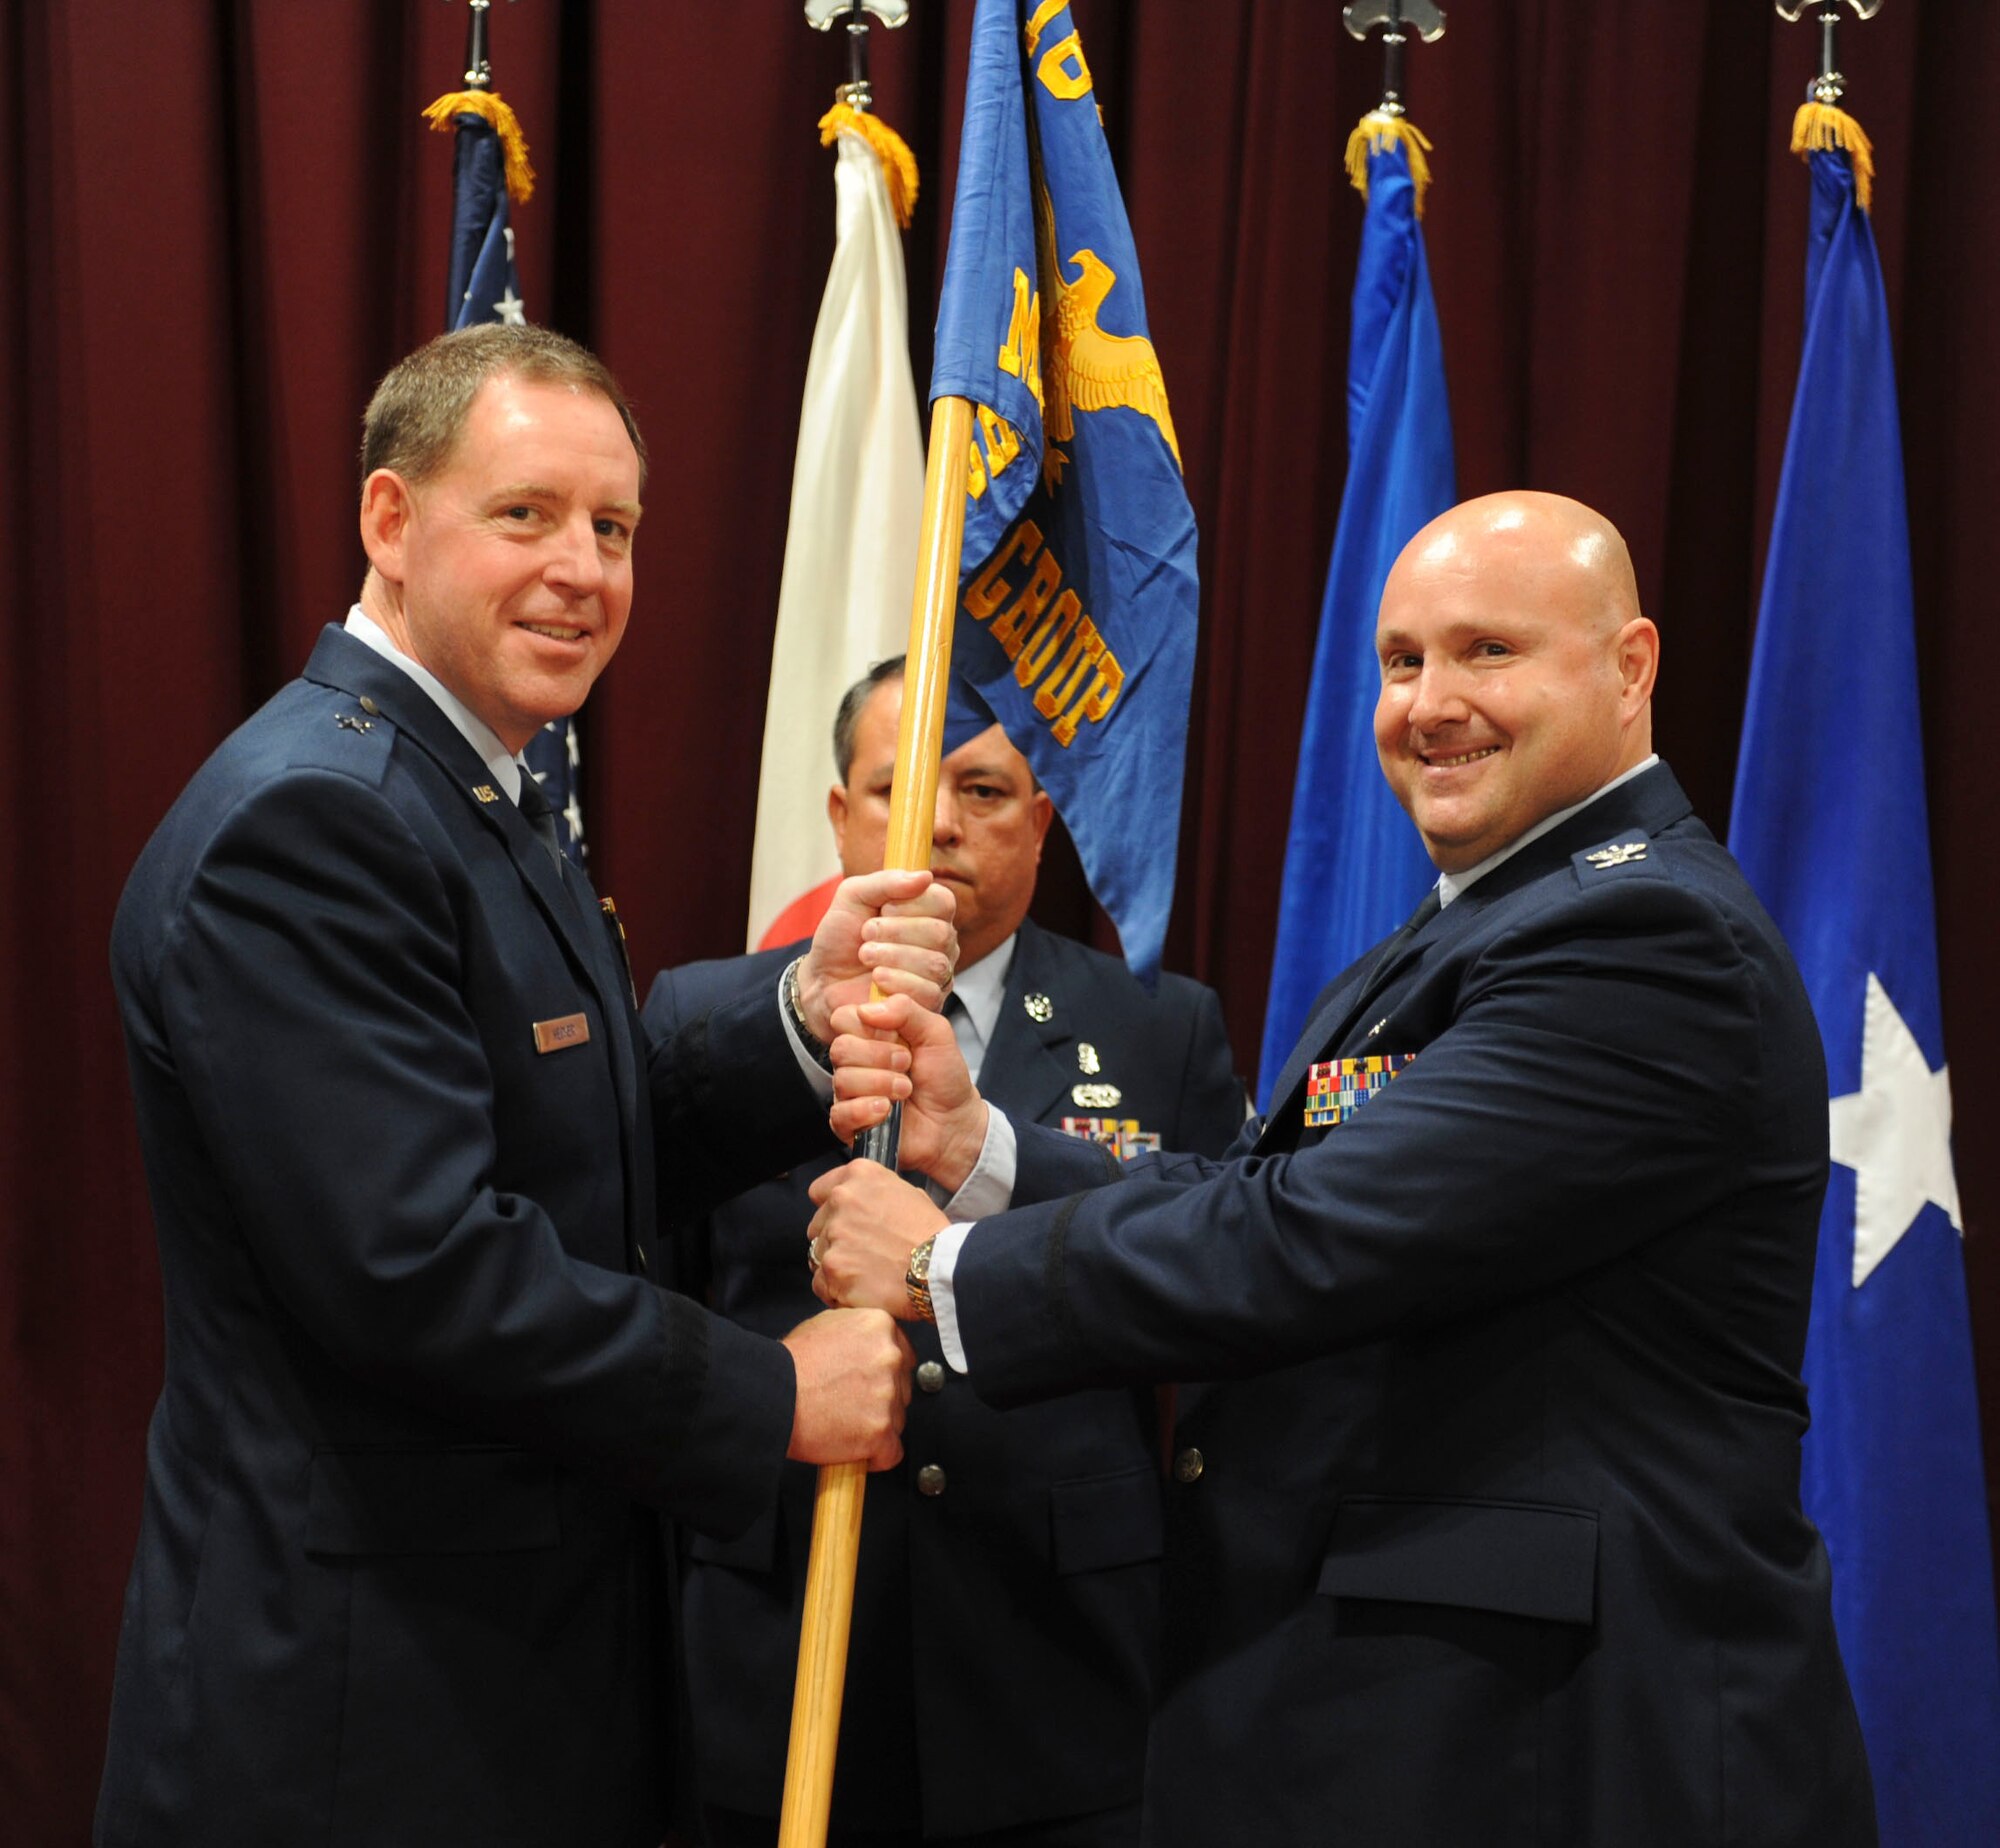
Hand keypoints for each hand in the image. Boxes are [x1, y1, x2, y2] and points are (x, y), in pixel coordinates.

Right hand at [780, 1307, 913, 1469]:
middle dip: (882, 1399)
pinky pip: (892, 1452)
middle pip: (902, 1387)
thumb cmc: (790, 1365)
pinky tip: (854, 1447)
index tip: (868, 1383)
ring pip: (898, 1419)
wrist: (771, 1396)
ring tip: (843, 1421)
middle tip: (850, 1403)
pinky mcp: (881, 1431)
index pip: (903, 1355)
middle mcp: (890, 1357)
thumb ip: (860, 1331)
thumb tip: (873, 1342)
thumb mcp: (827, 1324)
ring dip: (876, 1425)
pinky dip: (875, 1455)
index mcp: (880, 1326)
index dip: (884, 1373)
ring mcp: (888, 1395)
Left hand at [796, 869, 956, 1042]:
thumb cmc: (841, 938)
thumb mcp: (853, 897)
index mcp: (928, 913)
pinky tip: (876, 980)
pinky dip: (896, 983)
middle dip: (896, 932)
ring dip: (892, 957)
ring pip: (935, 964)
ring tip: (865, 957)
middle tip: (865, 935)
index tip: (882, 909)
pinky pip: (928, 993)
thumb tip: (925, 876)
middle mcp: (940, 943)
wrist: (822, 981)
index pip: (943, 902)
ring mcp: (938, 975)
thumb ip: (885, 882)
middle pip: (941, 933)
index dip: (912, 905)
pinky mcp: (929, 1004)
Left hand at [807, 1161, 949, 1317]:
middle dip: (834, 1240)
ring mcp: (834, 1235)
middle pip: (817, 1226)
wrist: (940, 1269)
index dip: (830, 1209)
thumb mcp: (908, 1194)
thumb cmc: (932, 1236)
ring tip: (866, 1274)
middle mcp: (842, 1200)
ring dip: (836, 1266)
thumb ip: (874, 1194)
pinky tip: (860, 1290)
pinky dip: (836, 1291)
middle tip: (861, 1253)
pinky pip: (820, 1283)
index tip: (838, 1221)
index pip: (820, 1191)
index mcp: (860, 1176)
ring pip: (818, 1255)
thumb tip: (861, 1203)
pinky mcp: (833, 1268)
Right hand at [829, 992, 988, 1193]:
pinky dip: (866, 1110)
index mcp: (871, 1036)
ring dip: (881, 1084)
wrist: (954, 1121)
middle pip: (840, 1048)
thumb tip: (868, 1008)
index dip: (869, 1026)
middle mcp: (856, 1062)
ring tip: (905, 1090)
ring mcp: (850, 1093)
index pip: (844, 1018)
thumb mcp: (937, 1033)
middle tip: (906, 1064)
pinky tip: (886, 1110)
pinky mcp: (849, 1123)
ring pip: (842, 1080)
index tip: (897, 1036)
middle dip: (879, 1056)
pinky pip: (840, 1113)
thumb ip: (907, 1010)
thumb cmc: (944, 1078)